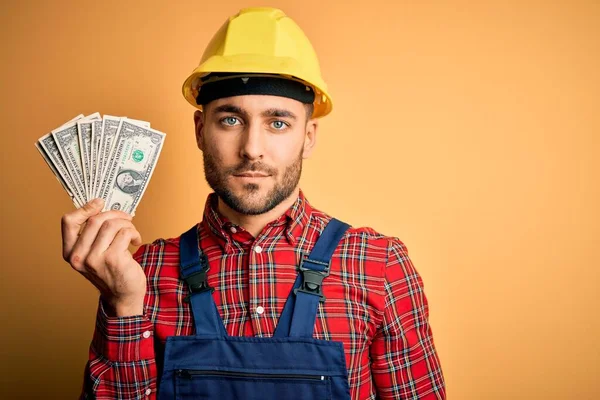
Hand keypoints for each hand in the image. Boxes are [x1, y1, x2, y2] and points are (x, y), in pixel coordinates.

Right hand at [61, 198, 145, 316]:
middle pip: (95, 219)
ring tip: (132, 231)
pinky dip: (134, 233)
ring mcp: (95, 259)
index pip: (69, 222)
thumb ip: (93, 234)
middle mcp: (79, 257)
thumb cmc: (111, 271)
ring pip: (111, 224)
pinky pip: (124, 233)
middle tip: (126, 218)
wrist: (123, 296)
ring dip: (126, 224)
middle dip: (115, 214)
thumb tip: (102, 206)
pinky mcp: (113, 260)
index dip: (85, 208)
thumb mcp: (94, 253)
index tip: (100, 202)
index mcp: (70, 252)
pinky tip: (136, 241)